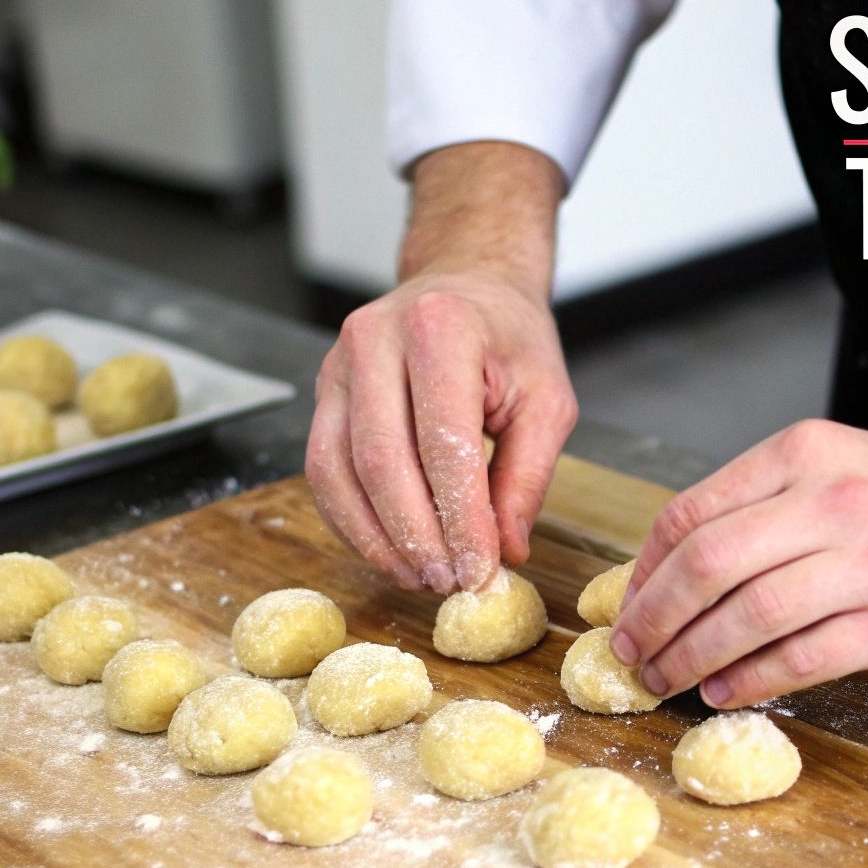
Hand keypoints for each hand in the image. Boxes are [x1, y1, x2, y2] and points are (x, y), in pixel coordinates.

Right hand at [305, 142, 573, 593]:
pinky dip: (352, 522)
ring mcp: (338, 366)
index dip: (460, 515)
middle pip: (382, 460)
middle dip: (416, 534)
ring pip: (338, 472)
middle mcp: (375, 340)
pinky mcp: (321, 394)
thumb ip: (529, 476)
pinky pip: (322, 471)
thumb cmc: (509, 340)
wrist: (465, 285)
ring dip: (377, 538)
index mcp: (441, 328)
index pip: (443, 440)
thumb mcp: (546, 399)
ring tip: (420, 577)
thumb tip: (506, 552)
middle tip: (448, 582)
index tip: (479, 570)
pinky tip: (388, 551)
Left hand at [608, 419, 867, 708]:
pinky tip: (727, 692)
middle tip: (631, 654)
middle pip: (708, 564)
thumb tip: (679, 562)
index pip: (692, 512)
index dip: (644, 569)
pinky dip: (754, 679)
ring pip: (749, 615)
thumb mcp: (844, 460)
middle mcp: (832, 499)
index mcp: (806, 452)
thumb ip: (768, 499)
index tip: (628, 604)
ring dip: (693, 657)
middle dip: (653, 619)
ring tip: (667, 681)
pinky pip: (806, 657)